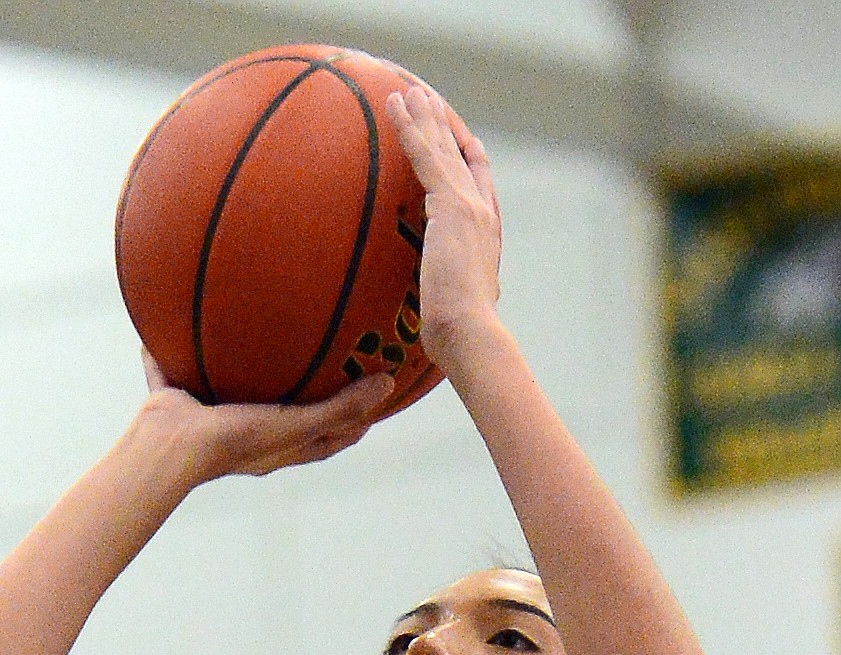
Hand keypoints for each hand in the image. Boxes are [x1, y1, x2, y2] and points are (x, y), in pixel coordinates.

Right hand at [139, 349, 394, 486]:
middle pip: (286, 415)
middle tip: (327, 360)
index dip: (354, 421)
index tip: (376, 397)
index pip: (328, 438)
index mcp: (278, 448)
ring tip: (252, 335)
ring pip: (228, 391)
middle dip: (306, 393)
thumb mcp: (298, 422)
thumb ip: (341, 406)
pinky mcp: (176, 402)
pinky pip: (172, 371)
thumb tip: (389, 384)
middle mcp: (248, 436)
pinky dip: (168, 353)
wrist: (172, 447)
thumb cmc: (238, 439)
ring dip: (239, 371)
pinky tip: (169, 319)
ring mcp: (210, 420)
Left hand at [385, 86, 501, 375]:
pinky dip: (410, 128)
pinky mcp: (450, 206)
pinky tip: (395, 106)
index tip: (457, 140)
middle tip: (429, 99)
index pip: (479, 186)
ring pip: (444, 148)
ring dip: (425, 115)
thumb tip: (431, 314)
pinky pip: (425, 156)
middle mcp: (482, 214)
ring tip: (408, 90)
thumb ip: (447, 295)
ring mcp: (469, 206)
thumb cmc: (461, 337)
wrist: (471, 334)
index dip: (467, 159)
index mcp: (486, 237)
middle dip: (444, 126)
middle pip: (462, 157)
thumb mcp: (455, 308)